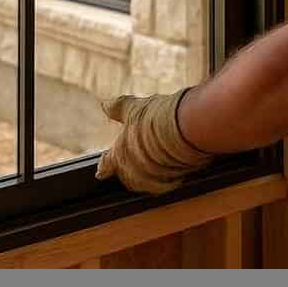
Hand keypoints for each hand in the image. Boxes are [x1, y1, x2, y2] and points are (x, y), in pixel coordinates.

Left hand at [94, 88, 212, 194]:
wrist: (186, 129)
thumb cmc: (157, 118)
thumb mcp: (134, 108)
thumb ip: (118, 108)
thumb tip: (104, 105)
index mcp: (120, 154)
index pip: (107, 165)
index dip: (104, 166)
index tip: (100, 172)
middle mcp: (133, 172)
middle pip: (128, 174)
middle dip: (132, 165)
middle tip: (142, 153)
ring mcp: (152, 179)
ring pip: (147, 180)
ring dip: (150, 171)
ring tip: (160, 156)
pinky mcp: (172, 181)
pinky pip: (166, 182)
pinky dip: (168, 174)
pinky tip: (174, 162)